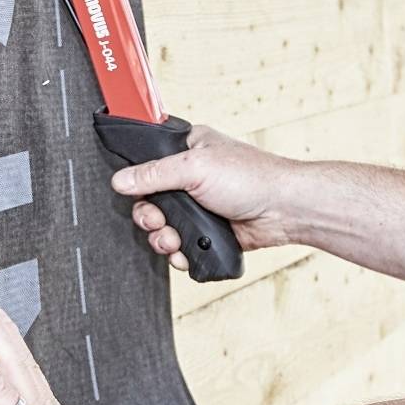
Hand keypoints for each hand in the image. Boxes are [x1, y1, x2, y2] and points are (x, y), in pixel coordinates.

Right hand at [111, 125, 296, 273]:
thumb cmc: (252, 177)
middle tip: (158, 222)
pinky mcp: (207, 230)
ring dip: (163, 239)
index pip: (147, 164)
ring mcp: (198, 206)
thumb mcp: (195, 167)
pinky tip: (185, 253)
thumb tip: (121, 180)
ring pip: (163, 227)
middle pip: (149, 201)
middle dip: (150, 218)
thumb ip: (154, 174)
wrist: (284, 211)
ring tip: (174, 241)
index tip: (139, 194)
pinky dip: (179, 253)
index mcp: (187, 150)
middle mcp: (191, 177)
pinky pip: (180, 245)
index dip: (138, 182)